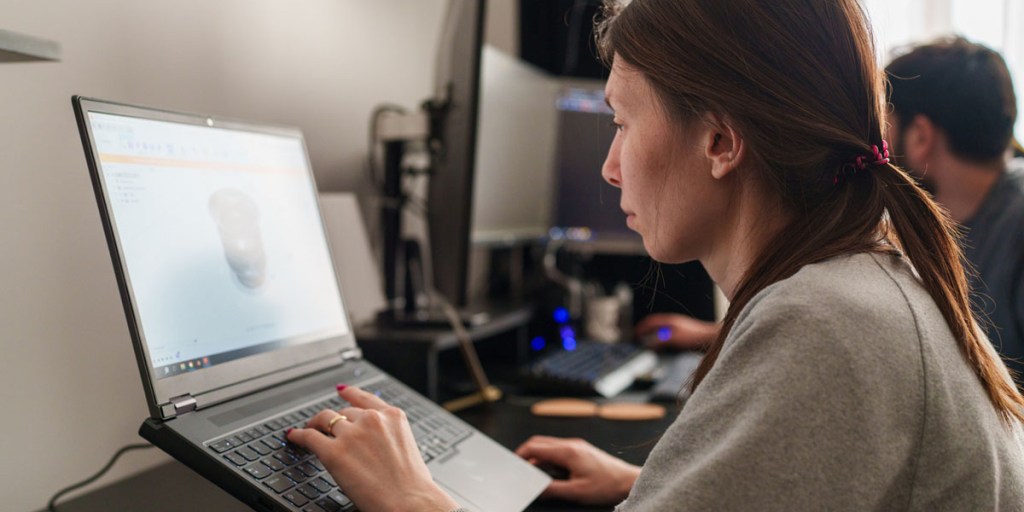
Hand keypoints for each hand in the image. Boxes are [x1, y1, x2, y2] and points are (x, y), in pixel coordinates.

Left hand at [286, 386, 458, 511]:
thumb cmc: (413, 485)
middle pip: (344, 413)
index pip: (366, 398)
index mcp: (392, 417)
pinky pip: (309, 437)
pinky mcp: (334, 452)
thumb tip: (376, 444)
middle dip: (335, 421)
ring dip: (315, 424)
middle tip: (326, 428)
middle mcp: (372, 420)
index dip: (350, 393)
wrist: (409, 503)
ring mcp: (351, 435)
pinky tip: (294, 437)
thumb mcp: (408, 448)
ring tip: (309, 429)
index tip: (342, 390)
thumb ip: (390, 437)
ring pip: (325, 420)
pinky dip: (299, 436)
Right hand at [515, 436, 640, 505]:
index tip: (512, 465)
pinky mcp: (581, 451)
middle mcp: (571, 444)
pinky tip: (551, 473)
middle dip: (527, 455)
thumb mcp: (576, 492)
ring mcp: (577, 447)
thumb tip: (534, 488)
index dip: (520, 455)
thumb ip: (552, 489)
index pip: (535, 447)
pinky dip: (549, 460)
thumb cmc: (607, 485)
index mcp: (567, 451)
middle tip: (519, 469)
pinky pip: (559, 451)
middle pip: (540, 443)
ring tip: (535, 475)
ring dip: (539, 458)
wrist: (629, 481)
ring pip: (549, 447)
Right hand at [635, 313, 719, 350]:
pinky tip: (664, 346)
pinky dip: (662, 339)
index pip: (650, 321)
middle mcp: (673, 322)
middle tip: (639, 338)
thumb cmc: (695, 336)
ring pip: (661, 330)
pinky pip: (668, 334)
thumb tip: (649, 343)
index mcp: (669, 320)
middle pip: (655, 325)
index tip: (635, 333)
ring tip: (649, 343)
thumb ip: (660, 340)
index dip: (641, 327)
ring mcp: (678, 327)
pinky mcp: (683, 333)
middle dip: (646, 331)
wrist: (710, 337)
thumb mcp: (673, 338)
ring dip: (654, 336)